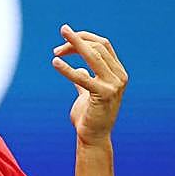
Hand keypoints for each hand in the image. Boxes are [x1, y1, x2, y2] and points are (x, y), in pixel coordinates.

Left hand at [51, 25, 128, 145]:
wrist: (93, 137)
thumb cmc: (90, 116)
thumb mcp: (88, 93)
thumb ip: (85, 79)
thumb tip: (80, 69)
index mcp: (117, 72)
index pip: (103, 45)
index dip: (84, 38)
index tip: (65, 38)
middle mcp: (119, 76)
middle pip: (97, 47)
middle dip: (76, 41)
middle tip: (58, 40)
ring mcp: (114, 85)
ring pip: (93, 56)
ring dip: (74, 47)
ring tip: (57, 46)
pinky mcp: (103, 94)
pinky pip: (82, 77)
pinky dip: (68, 69)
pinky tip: (55, 63)